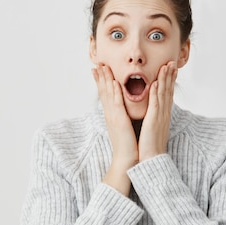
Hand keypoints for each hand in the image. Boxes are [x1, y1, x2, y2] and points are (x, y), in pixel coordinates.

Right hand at [92, 65, 137, 193]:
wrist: (126, 160)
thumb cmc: (128, 146)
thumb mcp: (124, 128)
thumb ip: (123, 117)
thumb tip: (124, 111)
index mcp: (112, 116)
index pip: (105, 95)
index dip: (101, 82)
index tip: (98, 70)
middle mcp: (110, 114)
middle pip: (104, 92)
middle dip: (100, 77)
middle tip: (97, 64)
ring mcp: (113, 117)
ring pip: (108, 95)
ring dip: (105, 80)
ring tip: (102, 67)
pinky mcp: (119, 121)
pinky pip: (117, 103)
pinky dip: (115, 92)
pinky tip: (114, 82)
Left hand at [138, 61, 177, 161]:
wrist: (151, 160)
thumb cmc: (150, 146)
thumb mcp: (153, 128)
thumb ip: (154, 117)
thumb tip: (153, 111)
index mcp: (163, 115)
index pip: (168, 94)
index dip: (170, 81)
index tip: (171, 69)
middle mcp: (164, 114)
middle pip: (169, 91)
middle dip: (170, 76)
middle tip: (172, 62)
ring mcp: (160, 117)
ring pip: (164, 95)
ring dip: (165, 79)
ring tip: (167, 66)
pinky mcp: (153, 122)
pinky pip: (155, 105)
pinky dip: (156, 94)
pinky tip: (156, 84)